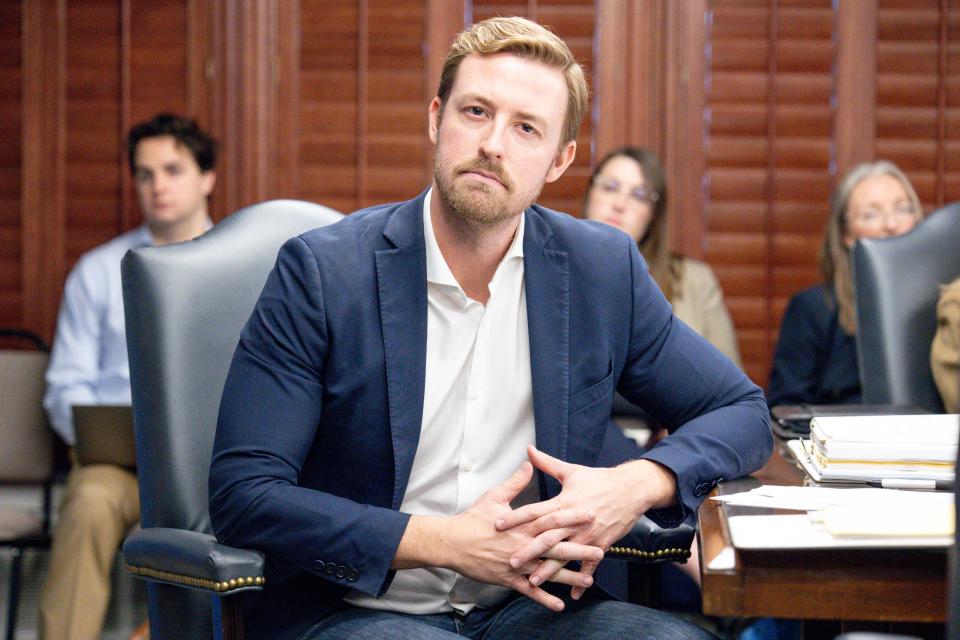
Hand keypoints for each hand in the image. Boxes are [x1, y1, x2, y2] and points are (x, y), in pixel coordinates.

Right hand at [394, 461, 603, 610]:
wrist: (452, 543)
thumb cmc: (473, 519)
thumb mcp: (494, 496)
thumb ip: (516, 482)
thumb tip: (529, 462)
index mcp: (523, 525)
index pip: (553, 519)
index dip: (573, 516)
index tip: (591, 513)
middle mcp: (523, 545)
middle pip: (556, 547)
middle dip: (580, 549)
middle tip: (601, 549)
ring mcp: (517, 564)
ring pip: (548, 572)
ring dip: (569, 577)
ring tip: (590, 579)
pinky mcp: (509, 579)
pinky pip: (530, 591)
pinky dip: (545, 598)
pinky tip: (561, 604)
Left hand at [495, 445, 676, 598]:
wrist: (631, 490)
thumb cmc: (599, 479)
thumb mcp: (572, 470)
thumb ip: (547, 463)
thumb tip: (529, 450)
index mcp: (565, 501)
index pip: (536, 511)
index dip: (516, 518)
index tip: (498, 525)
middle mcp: (574, 520)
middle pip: (547, 537)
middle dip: (529, 550)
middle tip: (510, 561)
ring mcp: (588, 534)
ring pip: (565, 555)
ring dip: (550, 569)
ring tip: (533, 581)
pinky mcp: (601, 544)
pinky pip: (590, 564)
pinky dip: (583, 579)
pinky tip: (574, 594)